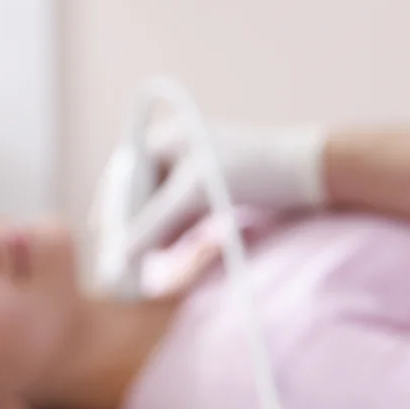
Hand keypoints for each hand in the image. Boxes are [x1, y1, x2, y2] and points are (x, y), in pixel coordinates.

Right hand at [123, 120, 328, 258]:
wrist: (308, 172)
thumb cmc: (253, 169)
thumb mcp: (195, 195)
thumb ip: (153, 224)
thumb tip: (118, 256)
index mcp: (162, 139)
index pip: (122, 180)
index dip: (110, 216)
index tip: (102, 249)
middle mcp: (172, 152)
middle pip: (136, 197)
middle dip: (128, 230)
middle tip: (117, 266)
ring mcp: (191, 173)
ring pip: (157, 211)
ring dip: (148, 237)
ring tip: (138, 269)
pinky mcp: (210, 193)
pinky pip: (178, 217)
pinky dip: (170, 237)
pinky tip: (165, 258)